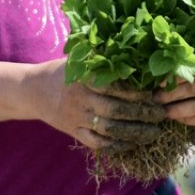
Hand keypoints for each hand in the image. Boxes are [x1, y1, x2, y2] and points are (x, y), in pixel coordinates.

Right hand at [31, 59, 165, 152]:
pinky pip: (97, 144)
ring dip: (134, 133)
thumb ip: (102, 57)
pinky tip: (132, 144)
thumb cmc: (62, 71)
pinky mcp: (73, 132)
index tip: (155, 95)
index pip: (114, 87)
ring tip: (154, 133)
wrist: (32, 90)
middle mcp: (79, 99)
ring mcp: (76, 118)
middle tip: (161, 115)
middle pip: (115, 110)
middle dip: (142, 115)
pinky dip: (116, 146)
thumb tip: (134, 47)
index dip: (136, 93)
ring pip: (109, 130)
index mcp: (83, 78)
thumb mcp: (79, 59)